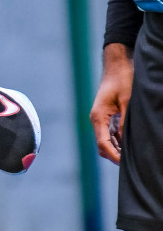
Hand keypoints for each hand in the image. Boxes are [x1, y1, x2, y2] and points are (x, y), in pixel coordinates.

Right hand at [91, 43, 133, 163]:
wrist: (117, 66)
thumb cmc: (122, 80)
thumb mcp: (126, 101)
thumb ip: (125, 122)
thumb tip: (125, 141)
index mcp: (98, 116)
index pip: (102, 143)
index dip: (113, 156)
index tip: (126, 164)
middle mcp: (97, 119)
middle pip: (102, 146)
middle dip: (114, 156)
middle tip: (132, 164)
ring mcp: (101, 119)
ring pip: (106, 142)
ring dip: (117, 150)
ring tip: (133, 157)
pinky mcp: (107, 117)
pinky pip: (111, 135)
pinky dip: (118, 143)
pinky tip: (130, 146)